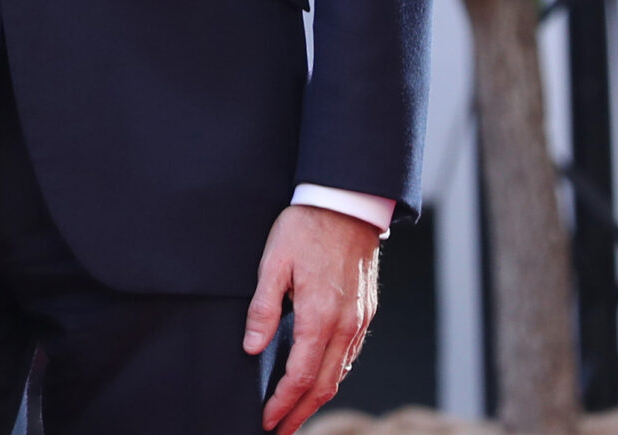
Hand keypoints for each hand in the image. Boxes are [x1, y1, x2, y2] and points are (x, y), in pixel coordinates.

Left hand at [243, 205, 380, 434]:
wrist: (347, 205)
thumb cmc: (306, 229)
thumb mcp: (273, 262)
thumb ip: (263, 307)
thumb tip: (252, 346)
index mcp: (319, 317)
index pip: (300, 376)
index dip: (282, 403)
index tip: (266, 419)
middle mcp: (344, 326)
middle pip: (323, 386)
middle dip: (300, 413)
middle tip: (280, 430)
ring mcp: (358, 321)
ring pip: (339, 374)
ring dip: (317, 398)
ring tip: (295, 412)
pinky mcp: (364, 313)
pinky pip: (349, 356)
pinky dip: (332, 375)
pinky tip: (318, 378)